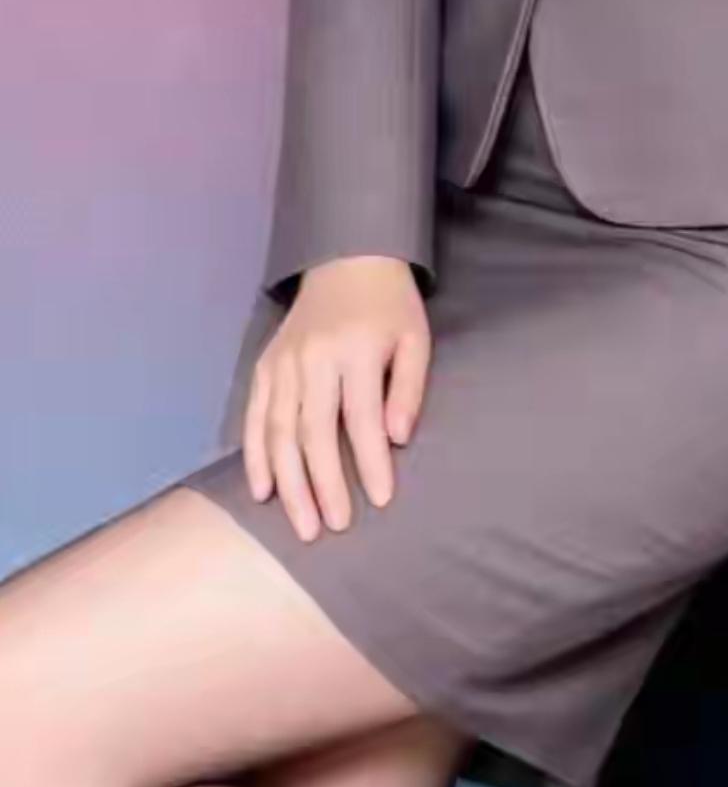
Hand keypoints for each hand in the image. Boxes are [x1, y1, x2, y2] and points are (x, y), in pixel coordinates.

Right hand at [242, 254, 430, 539]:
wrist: (346, 257)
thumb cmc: (389, 305)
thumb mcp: (414, 338)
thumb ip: (409, 388)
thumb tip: (398, 440)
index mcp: (356, 349)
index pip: (361, 417)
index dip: (370, 461)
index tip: (380, 501)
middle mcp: (314, 358)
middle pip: (313, 431)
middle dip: (322, 484)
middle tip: (333, 528)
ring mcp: (284, 361)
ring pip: (278, 430)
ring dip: (288, 482)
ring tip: (302, 524)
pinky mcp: (265, 364)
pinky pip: (254, 415)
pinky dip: (255, 455)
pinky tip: (262, 490)